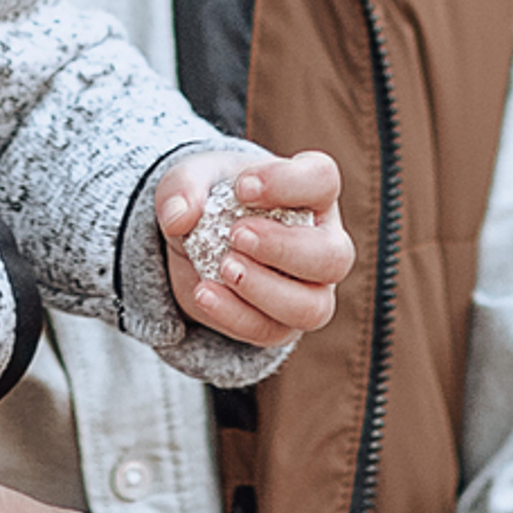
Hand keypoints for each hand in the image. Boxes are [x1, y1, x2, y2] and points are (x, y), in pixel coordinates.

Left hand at [153, 147, 350, 357]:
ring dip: (265, 290)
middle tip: (236, 234)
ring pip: (313, 307)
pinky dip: (235, 315)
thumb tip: (179, 216)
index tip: (242, 187)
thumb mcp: (189, 180)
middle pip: (334, 256)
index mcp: (311, 192)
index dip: (288, 183)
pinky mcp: (281, 324)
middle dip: (283, 248)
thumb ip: (182, 188)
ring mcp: (309, 290)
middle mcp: (322, 243)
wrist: (195, 242)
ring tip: (223, 268)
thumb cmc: (211, 199)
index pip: (323, 180)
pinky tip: (204, 292)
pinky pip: (271, 331)